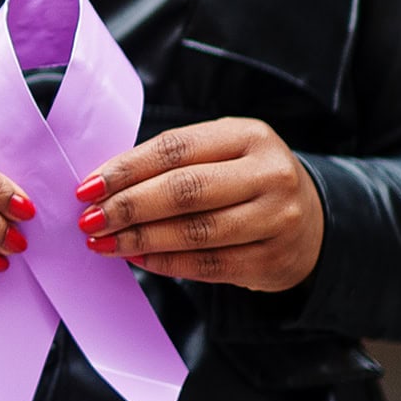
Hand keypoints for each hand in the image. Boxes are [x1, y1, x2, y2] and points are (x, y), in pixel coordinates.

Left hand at [73, 117, 322, 291]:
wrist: (312, 223)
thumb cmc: (248, 182)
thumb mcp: (223, 154)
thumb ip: (173, 163)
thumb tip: (103, 184)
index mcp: (249, 136)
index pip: (176, 149)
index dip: (126, 169)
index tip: (87, 187)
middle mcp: (269, 174)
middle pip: (184, 191)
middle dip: (128, 207)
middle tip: (89, 220)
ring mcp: (275, 219)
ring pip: (194, 232)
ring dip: (140, 239)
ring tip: (104, 243)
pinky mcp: (271, 260)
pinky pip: (207, 264)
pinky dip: (165, 263)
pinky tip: (137, 258)